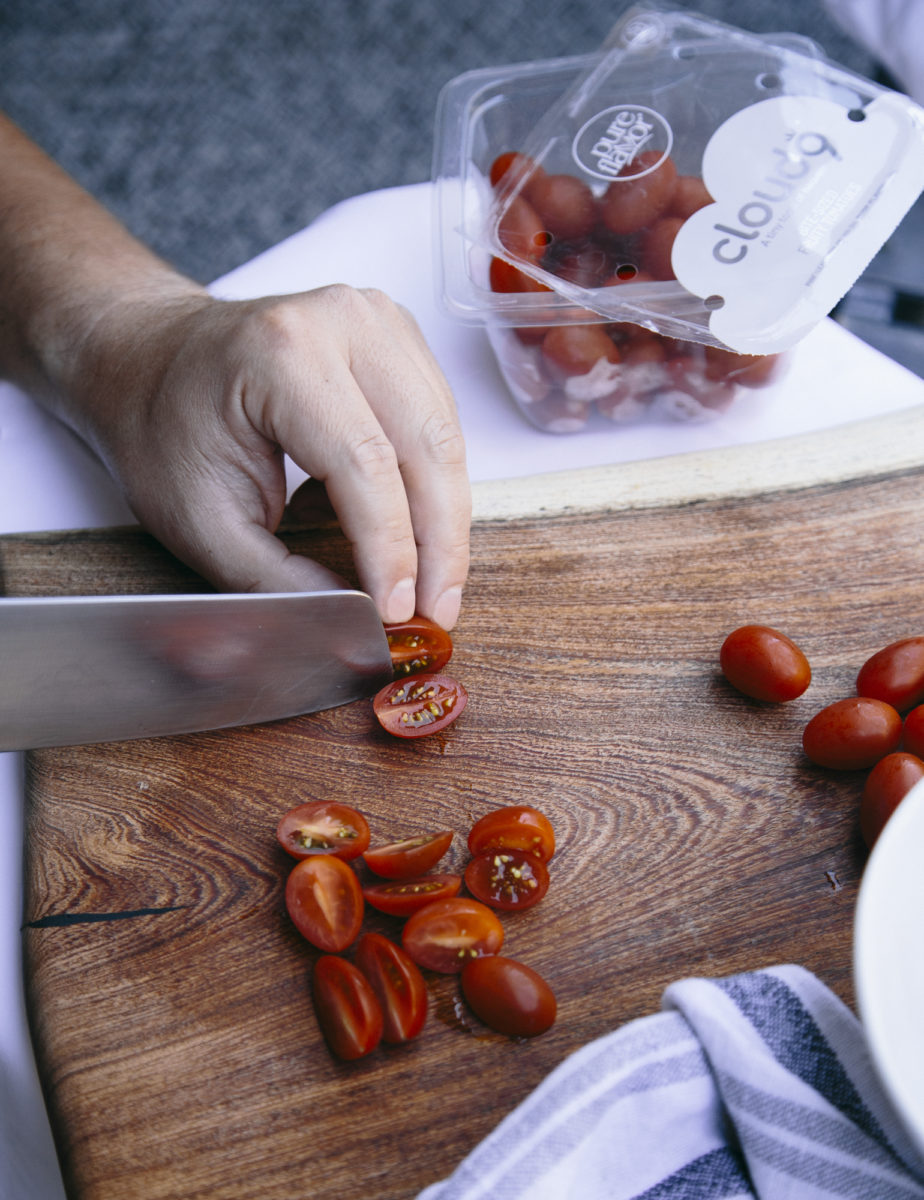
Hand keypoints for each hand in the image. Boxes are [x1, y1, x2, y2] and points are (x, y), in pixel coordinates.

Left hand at [69, 284, 470, 628]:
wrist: (152, 361)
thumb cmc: (167, 430)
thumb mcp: (201, 523)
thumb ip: (277, 581)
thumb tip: (354, 625)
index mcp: (281, 354)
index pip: (366, 465)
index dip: (392, 550)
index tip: (399, 611)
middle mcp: (342, 321)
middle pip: (427, 446)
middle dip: (439, 543)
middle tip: (437, 611)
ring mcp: (377, 319)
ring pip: (447, 434)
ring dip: (446, 518)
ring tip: (432, 582)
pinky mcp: (397, 335)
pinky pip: (441, 419)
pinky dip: (436, 483)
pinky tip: (413, 527)